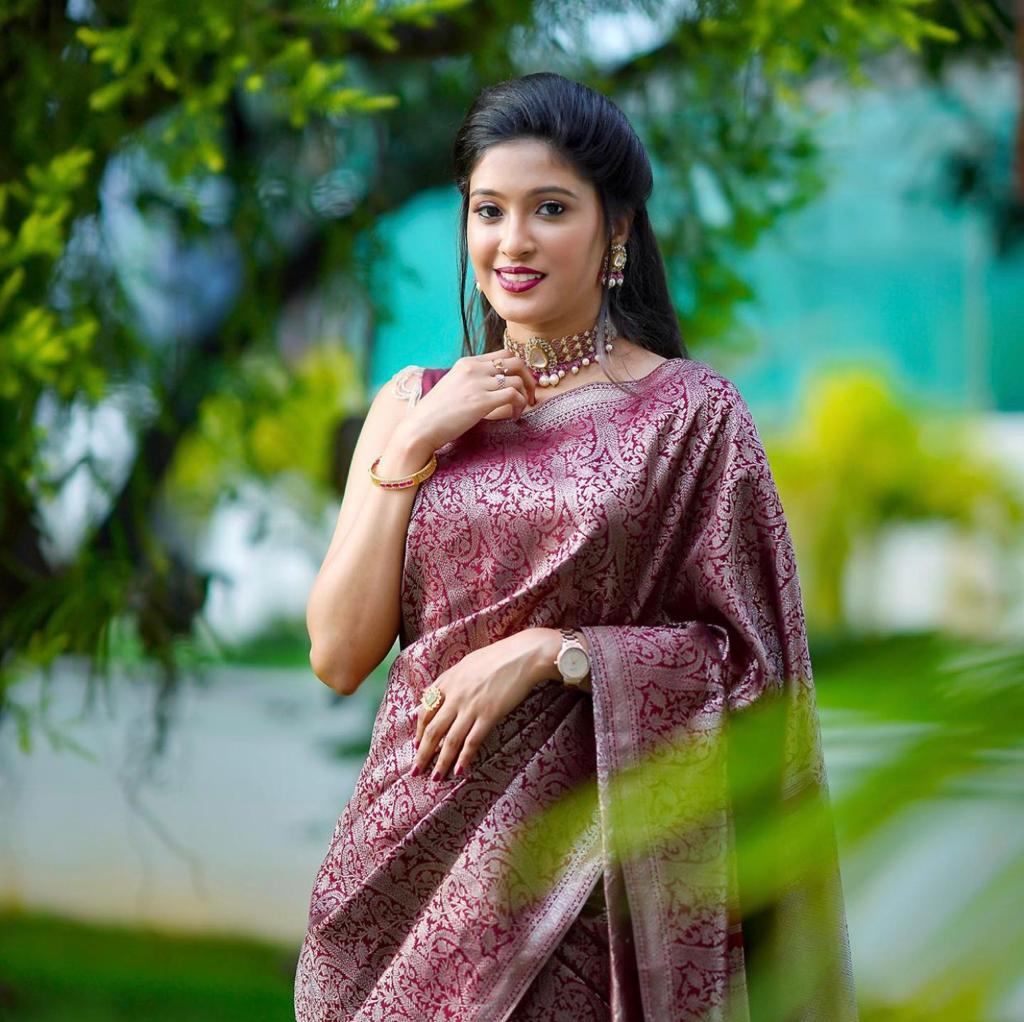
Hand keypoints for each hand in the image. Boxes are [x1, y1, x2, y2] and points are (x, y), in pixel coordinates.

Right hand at [405, 349, 537, 450]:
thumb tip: (496, 390)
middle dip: (529, 379)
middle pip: (516, 362)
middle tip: (530, 396)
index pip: (504, 354)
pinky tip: (515, 416)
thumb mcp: (454, 388)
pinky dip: (520, 406)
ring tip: (520, 410)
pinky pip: (514, 395)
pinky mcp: (481, 401)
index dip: (518, 369)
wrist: (419, 428)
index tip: (521, 385)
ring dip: (526, 396)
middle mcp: (473, 368)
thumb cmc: (436, 414)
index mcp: (467, 363)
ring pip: (518, 379)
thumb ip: (473, 382)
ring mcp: (478, 384)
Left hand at [411, 628, 550, 780]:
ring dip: (440, 762)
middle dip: (423, 754)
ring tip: (435, 778)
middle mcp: (455, 695)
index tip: (417, 746)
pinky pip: (472, 741)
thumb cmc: (498, 657)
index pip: (425, 710)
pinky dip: (464, 758)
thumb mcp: (467, 664)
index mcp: (448, 681)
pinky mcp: (489, 715)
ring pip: (449, 740)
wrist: (523, 655)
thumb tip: (436, 693)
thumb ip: (450, 680)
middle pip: (433, 730)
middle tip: (416, 771)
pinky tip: (460, 770)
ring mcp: (471, 706)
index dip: (419, 731)